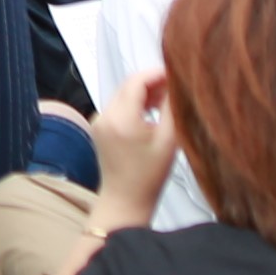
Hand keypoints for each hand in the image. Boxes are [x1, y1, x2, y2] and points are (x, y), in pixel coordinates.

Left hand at [85, 69, 178, 231]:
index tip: (177, 74)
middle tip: (175, 88)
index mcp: (121, 118)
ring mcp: (99, 120)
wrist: (125, 200)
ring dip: (144, 93)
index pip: (137, 80)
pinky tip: (151, 112)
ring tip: (166, 101)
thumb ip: (172, 108)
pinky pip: (118, 106)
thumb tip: (176, 83)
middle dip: (152, 83)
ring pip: (123, 94)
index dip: (157, 73)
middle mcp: (105, 114)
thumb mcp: (168, 140)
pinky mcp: (99, 126)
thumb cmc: (150, 175)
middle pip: (129, 85)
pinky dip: (134, 104)